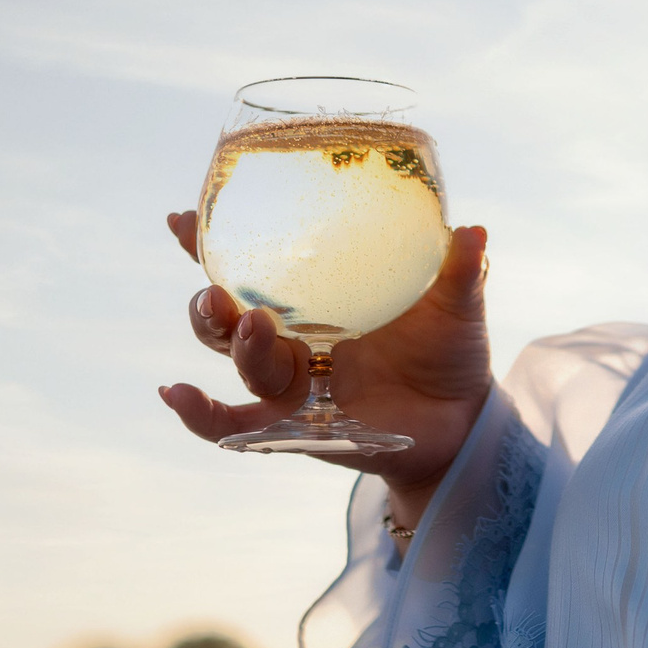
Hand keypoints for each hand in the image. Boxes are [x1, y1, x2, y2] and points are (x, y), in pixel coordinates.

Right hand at [160, 213, 492, 525]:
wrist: (462, 418)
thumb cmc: (450, 349)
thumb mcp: (456, 304)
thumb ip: (460, 270)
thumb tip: (472, 232)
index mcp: (320, 296)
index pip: (254, 263)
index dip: (212, 243)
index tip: (182, 219)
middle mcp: (294, 336)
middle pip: (228, 316)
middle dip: (211, 301)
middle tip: (218, 292)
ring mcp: (291, 383)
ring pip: (239, 362)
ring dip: (233, 343)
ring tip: (249, 325)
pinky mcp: (294, 428)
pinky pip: (232, 426)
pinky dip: (199, 415)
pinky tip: (175, 394)